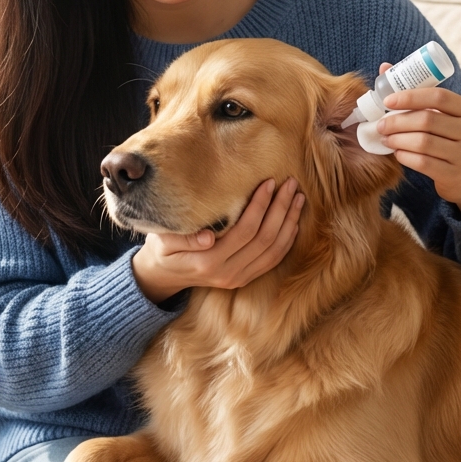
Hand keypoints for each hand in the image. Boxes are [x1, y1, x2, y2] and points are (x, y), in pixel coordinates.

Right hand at [131, 178, 305, 303]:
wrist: (162, 275)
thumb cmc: (162, 248)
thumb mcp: (163, 239)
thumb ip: (182, 237)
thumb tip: (208, 236)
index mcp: (208, 262)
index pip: (244, 231)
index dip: (260, 206)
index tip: (269, 182)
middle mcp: (228, 274)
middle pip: (265, 239)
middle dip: (281, 209)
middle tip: (290, 184)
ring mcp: (238, 279)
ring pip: (274, 251)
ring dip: (290, 223)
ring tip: (298, 197)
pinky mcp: (245, 279)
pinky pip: (273, 260)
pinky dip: (287, 240)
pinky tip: (294, 220)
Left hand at [377, 62, 460, 221]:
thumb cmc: (449, 137)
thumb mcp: (443, 115)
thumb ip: (418, 93)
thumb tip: (385, 67)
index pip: (439, 97)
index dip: (410, 96)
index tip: (387, 101)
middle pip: (428, 120)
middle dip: (398, 121)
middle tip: (380, 124)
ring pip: (424, 143)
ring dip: (398, 139)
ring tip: (385, 138)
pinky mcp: (455, 174)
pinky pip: (423, 163)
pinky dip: (405, 156)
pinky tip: (397, 152)